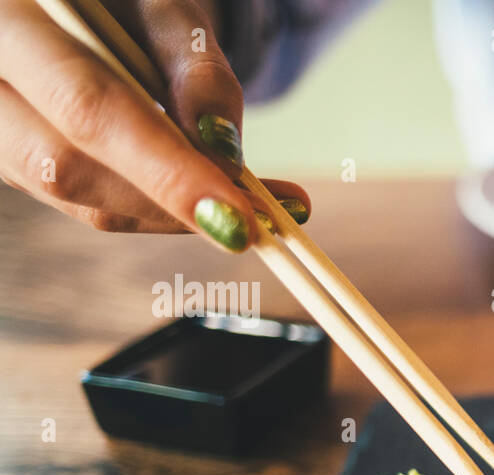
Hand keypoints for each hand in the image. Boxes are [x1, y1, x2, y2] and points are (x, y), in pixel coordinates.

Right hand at [0, 0, 308, 249]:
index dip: (161, 168)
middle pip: (66, 165)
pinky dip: (156, 209)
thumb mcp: (162, 5)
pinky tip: (216, 201)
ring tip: (257, 209)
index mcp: (6, 19)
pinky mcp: (15, 158)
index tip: (232, 212)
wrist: (77, 4)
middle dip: (167, 202)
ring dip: (169, 214)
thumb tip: (224, 150)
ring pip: (74, 195)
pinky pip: (84, 200)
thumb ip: (191, 67)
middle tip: (258, 222)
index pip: (85, 105)